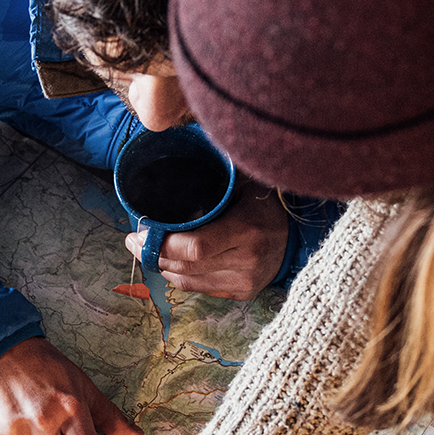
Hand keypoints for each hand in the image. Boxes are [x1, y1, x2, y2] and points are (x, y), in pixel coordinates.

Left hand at [126, 180, 285, 299]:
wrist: (297, 238)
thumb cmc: (265, 205)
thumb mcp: (247, 183)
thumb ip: (220, 172)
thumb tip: (186, 141)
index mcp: (247, 230)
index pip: (194, 247)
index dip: (162, 243)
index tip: (141, 230)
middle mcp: (247, 261)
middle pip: (185, 266)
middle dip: (153, 253)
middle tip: (135, 239)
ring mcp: (244, 281)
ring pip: (187, 280)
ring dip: (161, 265)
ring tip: (146, 249)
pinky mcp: (241, 293)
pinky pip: (198, 288)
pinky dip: (178, 275)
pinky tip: (169, 262)